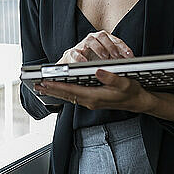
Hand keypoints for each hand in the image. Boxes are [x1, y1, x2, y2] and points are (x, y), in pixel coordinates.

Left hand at [34, 69, 154, 112]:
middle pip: (66, 95)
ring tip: (43, 87)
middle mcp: (90, 101)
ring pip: (68, 96)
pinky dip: (64, 92)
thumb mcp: (124, 82)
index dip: (57, 86)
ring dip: (55, 91)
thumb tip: (97, 71)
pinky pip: (73, 96)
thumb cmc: (132, 91)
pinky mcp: (92, 100)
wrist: (138, 102)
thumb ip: (110, 77)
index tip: (44, 82)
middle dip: (51, 90)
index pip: (71, 90)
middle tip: (36, 85)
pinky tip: (59, 89)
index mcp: (95, 96)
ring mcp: (90, 101)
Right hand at [57, 30, 132, 63]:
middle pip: (102, 36)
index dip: (123, 47)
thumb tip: (133, 64)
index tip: (130, 56)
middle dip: (111, 46)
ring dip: (99, 48)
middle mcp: (93, 39)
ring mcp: (83, 44)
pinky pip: (75, 52)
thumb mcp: (109, 58)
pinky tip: (86, 63)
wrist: (76, 62)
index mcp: (104, 39)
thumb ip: (119, 58)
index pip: (115, 40)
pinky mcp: (73, 52)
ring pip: (90, 40)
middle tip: (117, 56)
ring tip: (105, 57)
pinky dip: (80, 57)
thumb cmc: (95, 59)